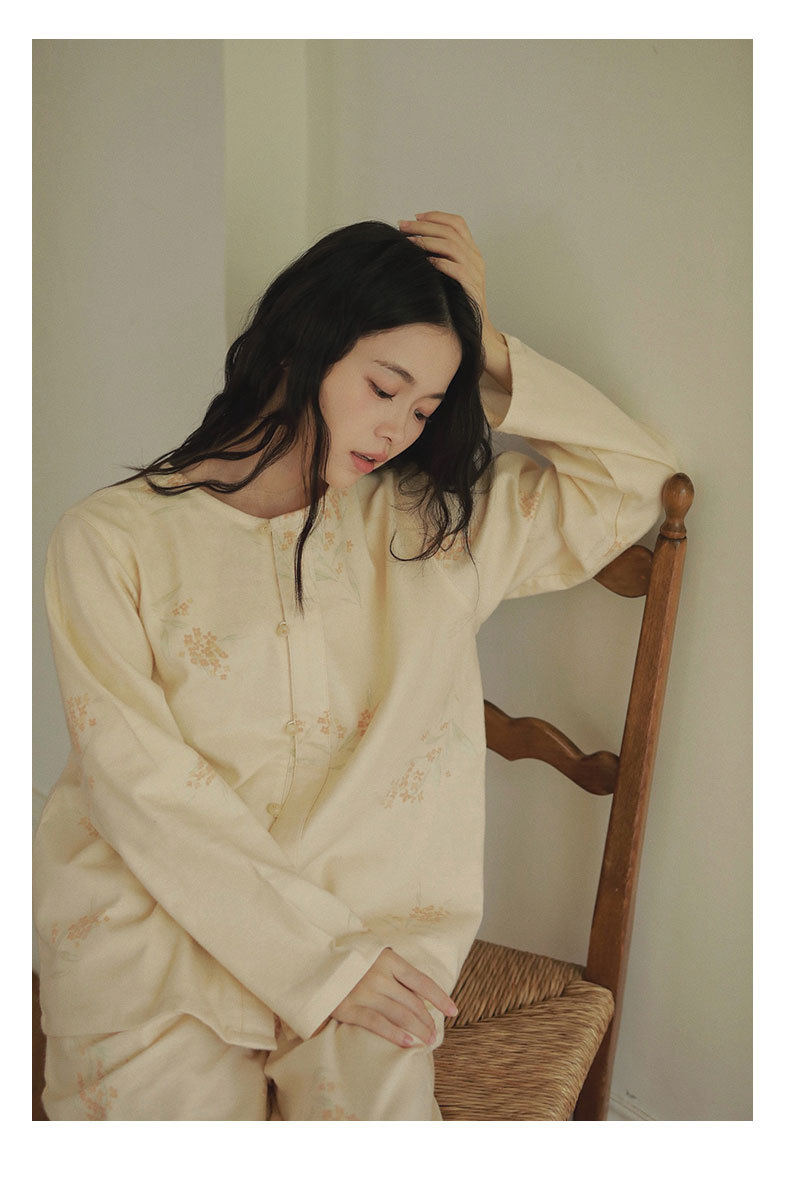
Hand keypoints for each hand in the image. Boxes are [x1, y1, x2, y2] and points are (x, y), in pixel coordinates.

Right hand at [330, 946, 458, 1048]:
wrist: (311, 959)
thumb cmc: (346, 957)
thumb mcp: (372, 954)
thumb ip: (392, 970)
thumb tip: (417, 993)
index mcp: (388, 959)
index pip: (422, 981)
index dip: (440, 997)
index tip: (453, 1010)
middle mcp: (379, 975)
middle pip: (413, 1002)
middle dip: (427, 1020)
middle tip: (434, 1034)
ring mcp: (364, 991)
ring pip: (400, 1015)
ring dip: (417, 1030)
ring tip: (427, 1041)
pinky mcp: (349, 1008)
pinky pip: (377, 1024)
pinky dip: (395, 1034)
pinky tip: (408, 1043)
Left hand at [398, 210, 500, 347]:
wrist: (476, 328)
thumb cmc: (458, 303)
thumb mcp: (450, 276)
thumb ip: (441, 258)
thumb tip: (413, 243)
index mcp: (472, 252)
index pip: (458, 223)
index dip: (436, 216)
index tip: (415, 216)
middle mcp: (476, 258)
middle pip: (451, 231)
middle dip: (424, 226)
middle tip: (402, 226)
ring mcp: (475, 272)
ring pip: (452, 246)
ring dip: (428, 241)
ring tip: (408, 241)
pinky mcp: (471, 286)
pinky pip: (455, 268)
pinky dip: (439, 262)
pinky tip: (424, 261)